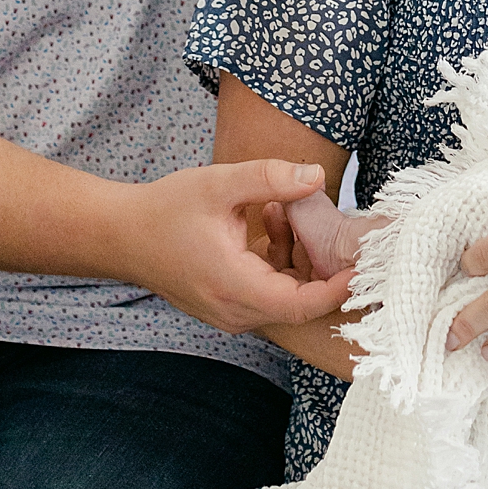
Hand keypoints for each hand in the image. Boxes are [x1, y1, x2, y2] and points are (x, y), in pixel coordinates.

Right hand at [119, 161, 355, 333]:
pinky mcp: (226, 306)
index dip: (338, 289)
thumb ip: (270, 178)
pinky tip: (266, 221)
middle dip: (319, 264)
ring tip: (279, 210)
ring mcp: (229, 313)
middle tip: (328, 224)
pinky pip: (266, 292)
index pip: (302, 305)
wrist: (123, 234)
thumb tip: (316, 175)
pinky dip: (276, 262)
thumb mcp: (220, 184)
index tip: (364, 264)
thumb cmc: (167, 209)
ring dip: (294, 257)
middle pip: (298, 302)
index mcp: (235, 288)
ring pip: (283, 296)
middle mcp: (235, 312)